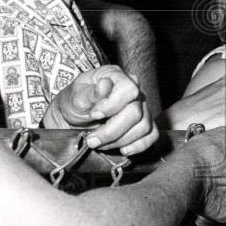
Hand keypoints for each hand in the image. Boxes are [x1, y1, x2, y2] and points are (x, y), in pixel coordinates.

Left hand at [42, 65, 157, 155]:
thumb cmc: (74, 103)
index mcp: (116, 76)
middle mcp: (134, 90)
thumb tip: (105, 85)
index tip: (94, 115)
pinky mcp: (144, 123)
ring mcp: (142, 107)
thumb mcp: (74, 97)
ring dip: (120, 141)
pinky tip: (122, 149)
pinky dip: (138, 145)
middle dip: (112, 131)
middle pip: (135, 113)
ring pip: (144, 127)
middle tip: (92, 139)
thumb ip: (89, 93)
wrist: (73, 119)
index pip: (129, 90)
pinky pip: (152, 135)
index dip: (112, 105)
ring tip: (100, 144)